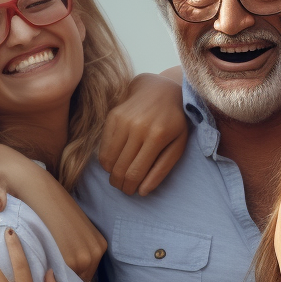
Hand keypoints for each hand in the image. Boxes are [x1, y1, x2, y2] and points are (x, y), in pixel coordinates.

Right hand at [99, 73, 187, 195]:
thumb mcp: (177, 146)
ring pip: (108, 159)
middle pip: (120, 168)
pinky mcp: (112, 116)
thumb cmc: (173, 122)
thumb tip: (143, 191)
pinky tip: (114, 161)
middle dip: (120, 184)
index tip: (131, 192)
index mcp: (157, 137)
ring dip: (111, 173)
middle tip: (124, 187)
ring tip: (118, 176)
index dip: (130, 187)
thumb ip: (162, 170)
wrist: (159, 89)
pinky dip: (106, 159)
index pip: (135, 172)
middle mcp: (138, 127)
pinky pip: (103, 146)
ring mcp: (123, 120)